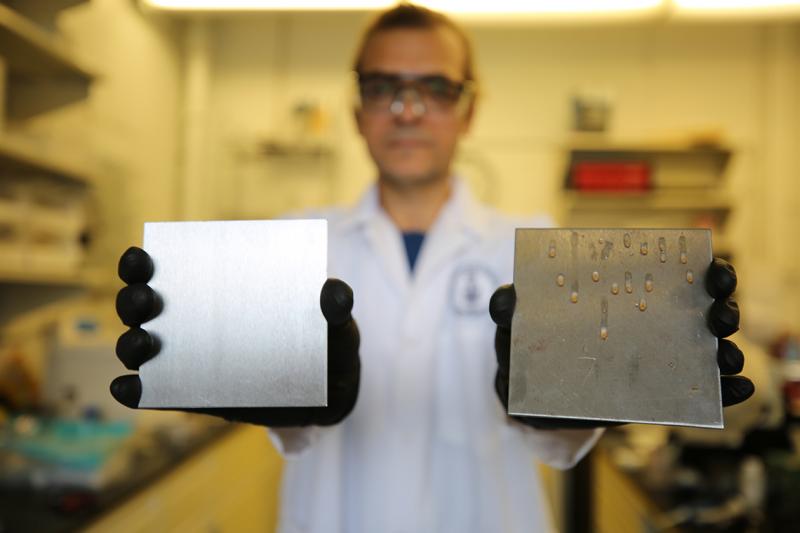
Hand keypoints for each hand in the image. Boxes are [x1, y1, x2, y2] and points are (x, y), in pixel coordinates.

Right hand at [110, 246, 360, 426]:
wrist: (331, 393)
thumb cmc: (327, 343)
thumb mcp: (337, 322)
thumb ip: (337, 305)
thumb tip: (334, 293)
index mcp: (221, 290)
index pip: (170, 270)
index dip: (143, 263)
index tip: (140, 259)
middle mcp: (195, 322)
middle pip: (145, 308)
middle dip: (134, 300)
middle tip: (146, 300)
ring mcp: (192, 361)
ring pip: (144, 349)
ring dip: (131, 345)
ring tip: (142, 345)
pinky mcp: (197, 397)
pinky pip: (157, 394)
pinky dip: (136, 393)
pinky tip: (128, 390)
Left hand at [490, 257, 754, 429]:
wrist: (531, 397)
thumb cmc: (527, 350)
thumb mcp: (515, 327)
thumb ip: (508, 311)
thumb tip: (506, 300)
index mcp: (623, 296)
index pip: (674, 275)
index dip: (703, 270)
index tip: (716, 270)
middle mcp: (650, 323)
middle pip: (700, 309)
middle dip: (721, 309)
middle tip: (720, 315)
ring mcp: (655, 360)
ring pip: (704, 349)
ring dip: (725, 352)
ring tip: (727, 358)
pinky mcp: (655, 395)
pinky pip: (698, 392)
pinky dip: (721, 392)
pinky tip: (736, 390)